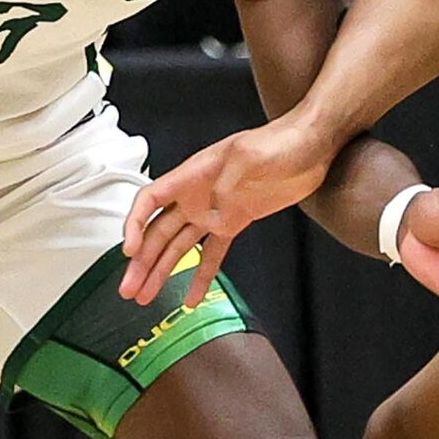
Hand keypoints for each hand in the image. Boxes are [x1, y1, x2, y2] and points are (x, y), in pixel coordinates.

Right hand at [119, 118, 334, 307]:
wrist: (309, 147)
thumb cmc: (279, 141)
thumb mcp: (250, 155)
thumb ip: (228, 181)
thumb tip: (215, 207)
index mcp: (193, 175)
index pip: (150, 200)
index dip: (135, 225)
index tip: (130, 251)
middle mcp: (197, 195)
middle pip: (158, 232)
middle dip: (141, 262)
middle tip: (128, 288)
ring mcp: (214, 211)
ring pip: (178, 247)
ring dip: (161, 272)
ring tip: (145, 297)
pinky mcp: (234, 223)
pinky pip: (211, 254)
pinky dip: (200, 276)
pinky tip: (191, 297)